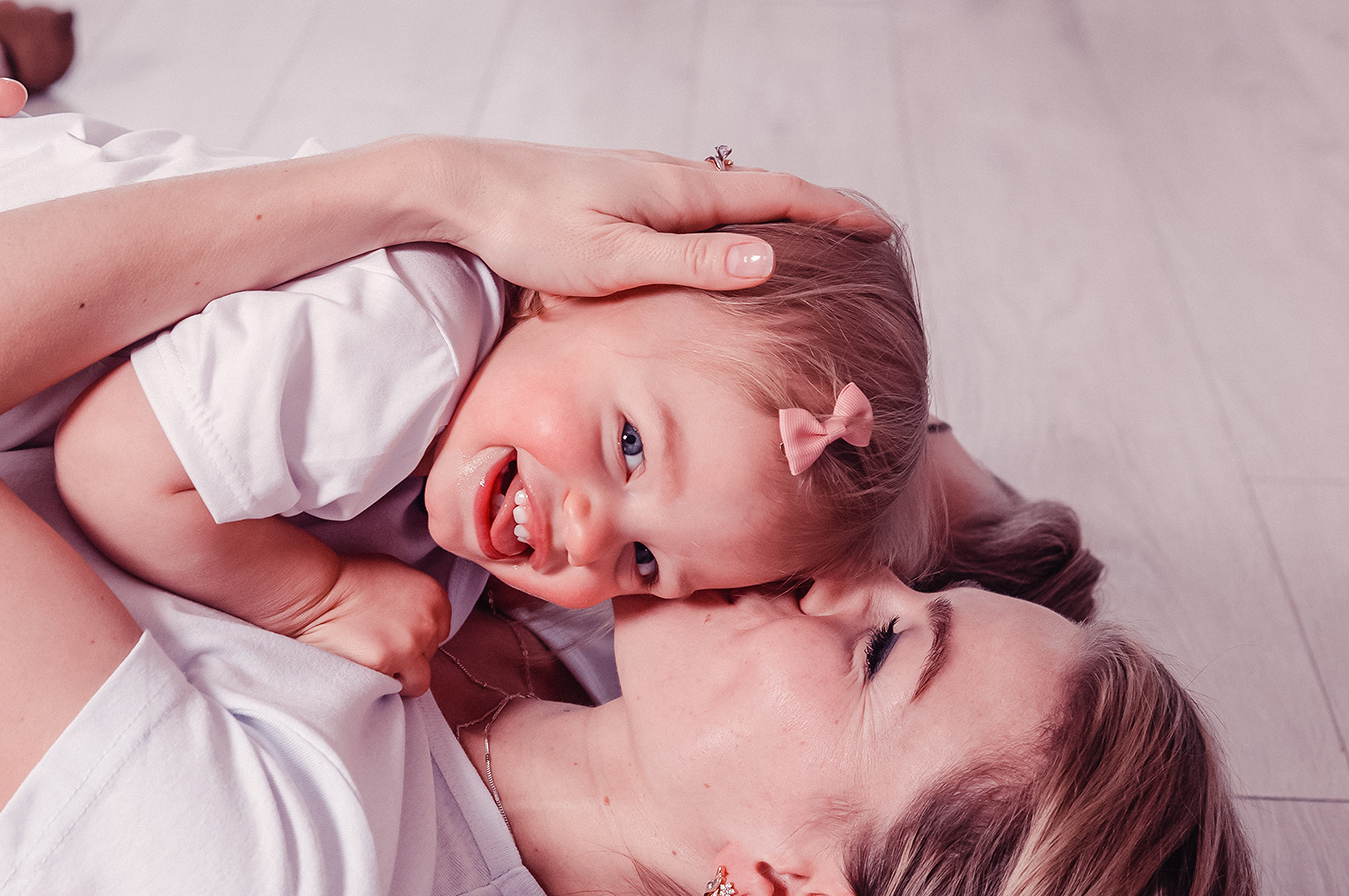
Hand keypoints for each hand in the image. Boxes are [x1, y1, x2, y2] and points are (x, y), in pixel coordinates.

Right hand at [294, 555, 452, 695]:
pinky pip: (395, 689)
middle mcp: (428, 621)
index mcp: (434, 596)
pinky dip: (381, 684)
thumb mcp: (394, 574)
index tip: (397, 636)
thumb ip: (416, 599)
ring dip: (400, 677)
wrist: (314, 591)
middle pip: (430, 655)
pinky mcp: (387, 663)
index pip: (440, 632)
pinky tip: (363, 667)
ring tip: (374, 664)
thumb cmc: (347, 580)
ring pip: (419, 679)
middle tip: (379, 646)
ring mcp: (410, 644)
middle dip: (408, 655)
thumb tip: (422, 620)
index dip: (418, 637)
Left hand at [410, 136, 892, 297]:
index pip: (780, 198)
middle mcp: (670, 180)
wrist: (465, 190)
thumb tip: (769, 259)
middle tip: (869, 231)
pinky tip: (725, 238)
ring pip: (730, 200)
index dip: (836, 213)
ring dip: (779, 214)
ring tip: (814, 237)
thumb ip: (691, 261)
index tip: (884, 226)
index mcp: (681, 192)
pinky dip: (734, 221)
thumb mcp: (613, 258)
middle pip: (765, 193)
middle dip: (820, 211)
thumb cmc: (531, 227)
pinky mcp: (621, 198)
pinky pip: (698, 209)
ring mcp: (645, 186)